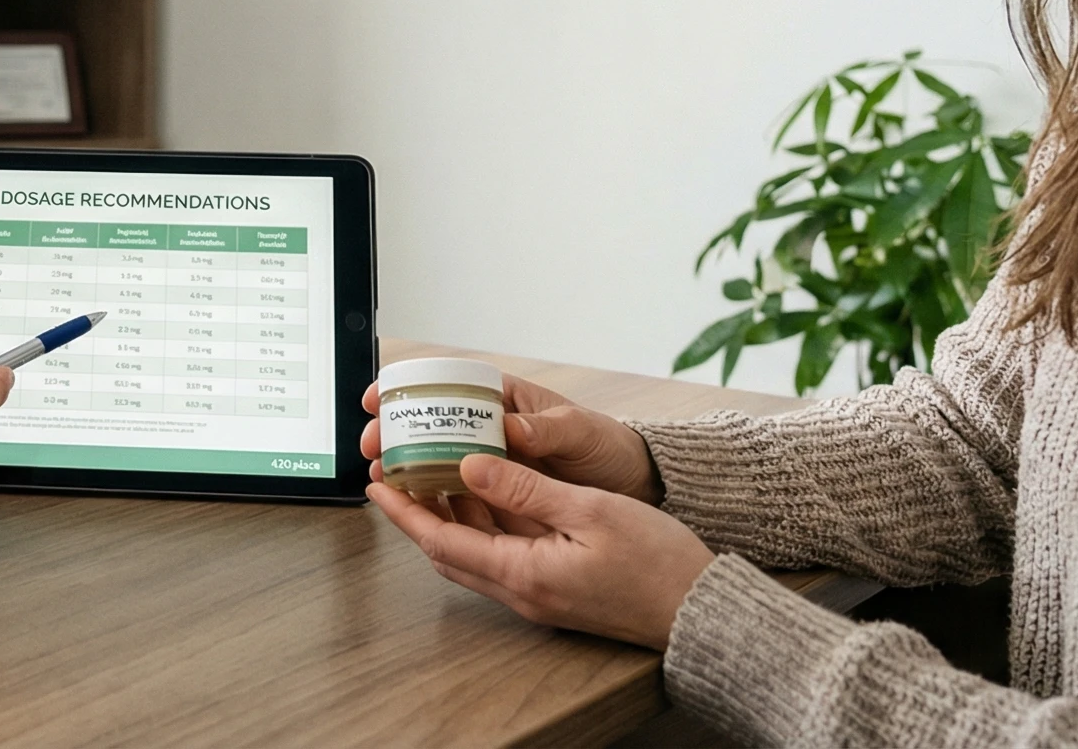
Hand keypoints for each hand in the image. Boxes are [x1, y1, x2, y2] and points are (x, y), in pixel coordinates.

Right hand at [360, 371, 660, 502]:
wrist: (636, 488)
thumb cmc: (609, 449)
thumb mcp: (581, 432)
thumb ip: (548, 429)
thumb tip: (509, 428)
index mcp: (504, 401)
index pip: (445, 385)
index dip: (406, 390)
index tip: (378, 399)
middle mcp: (491, 430)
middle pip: (430, 426)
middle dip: (394, 434)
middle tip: (372, 448)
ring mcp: (493, 465)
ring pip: (438, 462)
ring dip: (406, 468)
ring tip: (383, 478)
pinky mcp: (500, 497)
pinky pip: (459, 496)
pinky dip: (435, 499)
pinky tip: (417, 507)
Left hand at [367, 455, 712, 649]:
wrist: (701, 610)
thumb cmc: (657, 562)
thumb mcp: (589, 510)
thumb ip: (524, 488)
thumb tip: (470, 466)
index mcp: (523, 573)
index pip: (440, 542)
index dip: (404, 512)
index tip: (376, 483)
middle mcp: (522, 592)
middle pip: (448, 552)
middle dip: (417, 512)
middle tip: (397, 472)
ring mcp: (537, 595)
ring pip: (474, 555)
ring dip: (449, 518)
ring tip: (432, 474)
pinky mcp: (555, 591)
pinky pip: (502, 557)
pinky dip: (483, 527)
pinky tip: (486, 495)